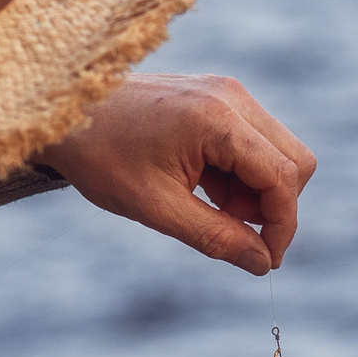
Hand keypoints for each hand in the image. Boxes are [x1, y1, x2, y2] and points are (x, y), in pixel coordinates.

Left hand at [33, 74, 317, 274]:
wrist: (62, 113)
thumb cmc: (101, 157)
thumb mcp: (156, 208)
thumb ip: (216, 237)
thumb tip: (262, 263)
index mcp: (216, 119)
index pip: (283, 177)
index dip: (282, 226)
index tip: (265, 261)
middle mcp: (231, 97)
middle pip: (295, 162)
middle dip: (274, 208)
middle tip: (233, 233)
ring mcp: (227, 93)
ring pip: (280, 153)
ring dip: (258, 194)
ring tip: (210, 210)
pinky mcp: (219, 98)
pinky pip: (256, 143)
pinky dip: (244, 176)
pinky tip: (206, 190)